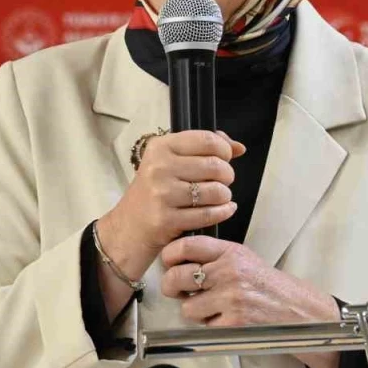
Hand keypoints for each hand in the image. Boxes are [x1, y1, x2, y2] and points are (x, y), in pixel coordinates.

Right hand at [95, 131, 244, 316]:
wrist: (129, 227)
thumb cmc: (154, 191)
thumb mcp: (169, 162)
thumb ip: (203, 148)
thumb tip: (239, 147)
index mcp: (161, 147)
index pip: (206, 140)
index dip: (224, 149)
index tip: (225, 158)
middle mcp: (159, 167)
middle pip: (215, 166)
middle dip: (227, 175)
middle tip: (222, 181)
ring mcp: (162, 194)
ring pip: (216, 191)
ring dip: (225, 196)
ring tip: (219, 197)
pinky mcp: (167, 219)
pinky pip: (209, 214)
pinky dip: (223, 212)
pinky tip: (224, 209)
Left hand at [159, 236, 340, 367]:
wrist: (296, 309)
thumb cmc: (266, 284)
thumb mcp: (243, 258)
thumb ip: (214, 255)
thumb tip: (177, 261)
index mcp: (230, 252)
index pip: (187, 245)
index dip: (169, 255)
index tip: (168, 263)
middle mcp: (229, 272)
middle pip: (177, 277)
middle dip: (171, 286)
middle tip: (177, 290)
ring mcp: (231, 298)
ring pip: (187, 306)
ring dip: (194, 310)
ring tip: (211, 306)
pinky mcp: (234, 322)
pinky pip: (204, 325)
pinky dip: (210, 325)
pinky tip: (225, 318)